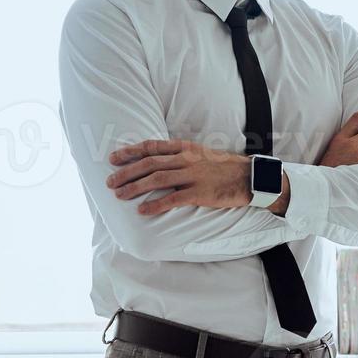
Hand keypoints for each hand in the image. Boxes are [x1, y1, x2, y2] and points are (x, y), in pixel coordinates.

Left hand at [108, 139, 256, 215]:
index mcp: (185, 148)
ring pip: (157, 179)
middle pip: (149, 163)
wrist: (248, 177)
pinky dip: (155, 205)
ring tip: (120, 195)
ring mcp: (193, 175)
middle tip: (110, 181)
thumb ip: (179, 155)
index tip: (113, 158)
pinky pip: (173, 199)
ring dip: (135, 187)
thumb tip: (156, 161)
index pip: (152, 147)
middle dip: (127, 172)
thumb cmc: (223, 167)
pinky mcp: (200, 193)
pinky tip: (142, 211)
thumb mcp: (200, 153)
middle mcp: (186, 159)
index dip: (130, 152)